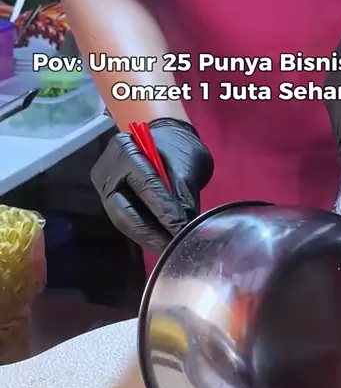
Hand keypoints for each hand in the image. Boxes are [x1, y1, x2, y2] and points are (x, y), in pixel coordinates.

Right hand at [90, 118, 213, 251]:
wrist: (165, 137)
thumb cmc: (178, 146)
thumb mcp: (186, 164)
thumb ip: (184, 196)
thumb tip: (188, 229)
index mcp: (125, 150)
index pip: (146, 186)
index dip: (165, 213)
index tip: (181, 232)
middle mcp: (108, 170)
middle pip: (126, 212)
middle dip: (151, 235)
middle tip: (173, 250)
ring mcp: (106, 187)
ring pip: (125, 221)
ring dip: (149, 239)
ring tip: (169, 250)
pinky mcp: (112, 201)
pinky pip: (127, 222)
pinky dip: (146, 234)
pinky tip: (161, 243)